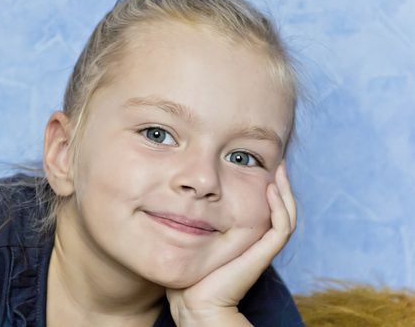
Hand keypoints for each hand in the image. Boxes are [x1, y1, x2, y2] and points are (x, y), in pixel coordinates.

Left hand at [166, 162, 296, 325]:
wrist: (193, 302)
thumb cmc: (189, 273)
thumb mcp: (192, 238)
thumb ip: (194, 220)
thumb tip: (180, 197)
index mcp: (246, 238)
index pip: (265, 208)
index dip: (267, 187)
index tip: (259, 166)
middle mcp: (257, 241)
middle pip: (280, 208)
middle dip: (281, 184)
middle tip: (277, 162)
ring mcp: (261, 248)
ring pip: (286, 215)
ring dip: (285, 191)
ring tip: (279, 170)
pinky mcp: (262, 255)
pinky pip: (280, 228)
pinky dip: (280, 208)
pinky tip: (271, 190)